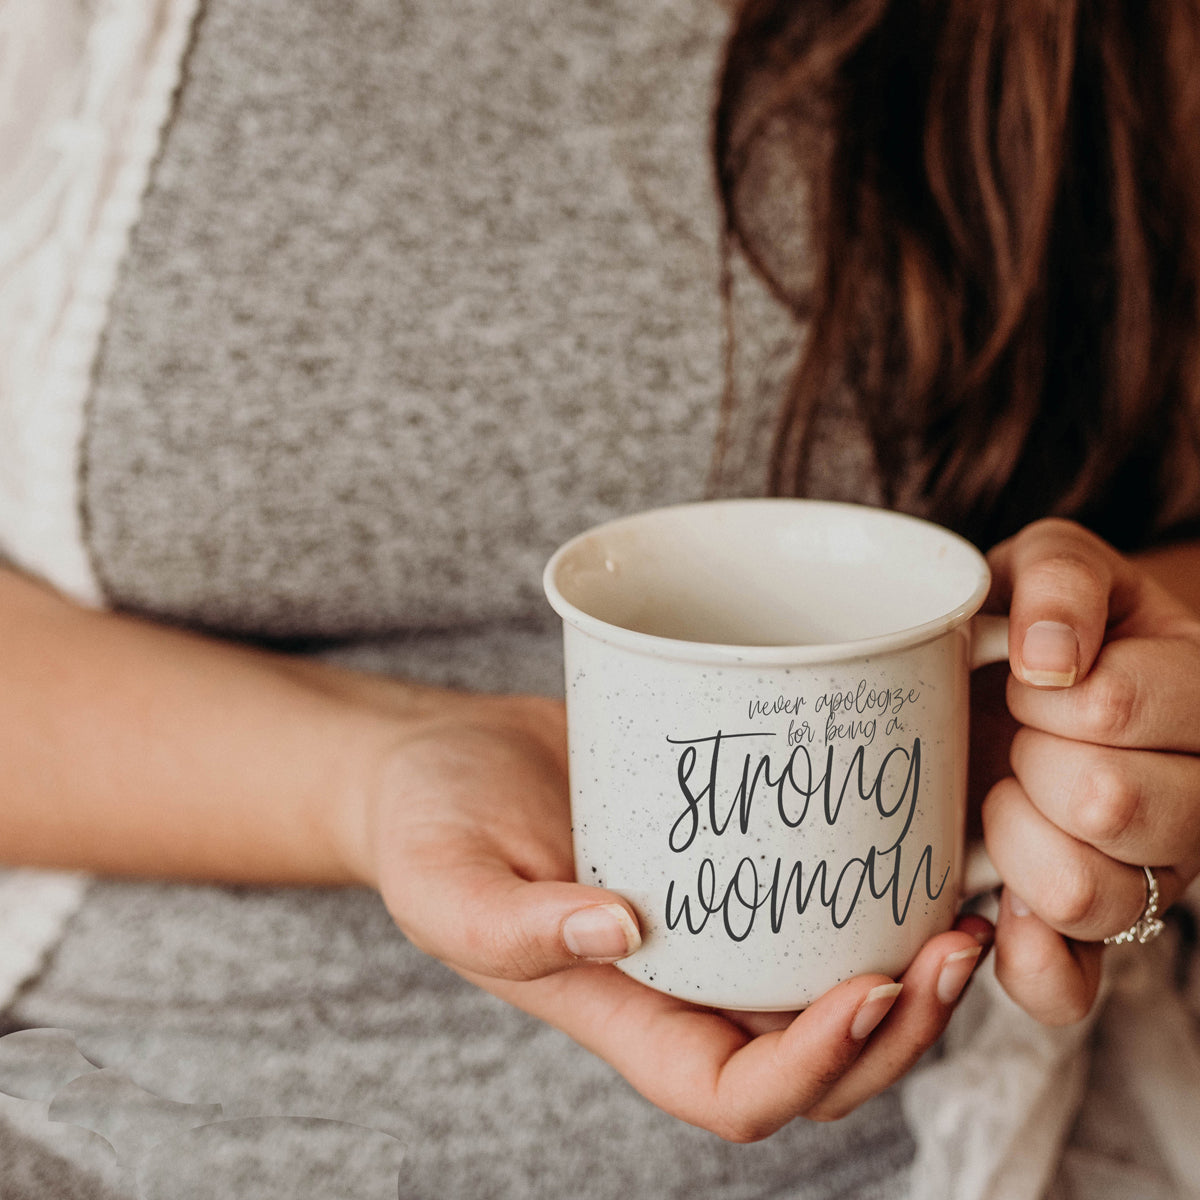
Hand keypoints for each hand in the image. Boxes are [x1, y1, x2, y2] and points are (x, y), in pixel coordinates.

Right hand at [353, 694, 991, 1139]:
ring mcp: (713, 921)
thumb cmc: (431, 826)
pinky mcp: (728, 855)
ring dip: (912, 970)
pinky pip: (814, 894)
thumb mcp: (446, 881)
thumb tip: (622, 928)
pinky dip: (874, 887)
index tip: (866, 992)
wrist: (448, 759)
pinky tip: (915, 835)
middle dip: (900, 1029)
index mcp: (623, 1013)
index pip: (734, 1093)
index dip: (811, 1070)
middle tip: (953, 946)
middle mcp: (684, 983)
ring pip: (834, 984)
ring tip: (965, 906)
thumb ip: (514, 925)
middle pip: (817, 1058)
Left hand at [982, 519, 1199, 1023]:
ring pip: (1086, 894)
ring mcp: (1152, 880)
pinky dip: (1024, 955)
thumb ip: (1059, 583)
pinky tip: (997, 901)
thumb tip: (1049, 661)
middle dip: (1029, 758)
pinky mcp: (1092, 938)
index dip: (1040, 691)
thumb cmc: (1038, 620)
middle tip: (1019, 735)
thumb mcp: (1051, 563)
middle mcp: (1196, 801)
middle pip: (1106, 804)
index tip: (1028, 677)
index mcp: (1197, 698)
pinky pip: (1067, 989)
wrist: (1025, 680)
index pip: (1111, 706)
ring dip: (1015, 837)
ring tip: (1009, 793)